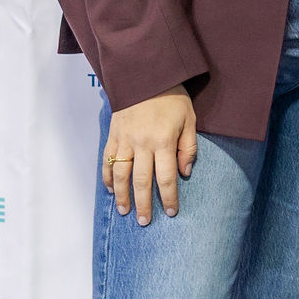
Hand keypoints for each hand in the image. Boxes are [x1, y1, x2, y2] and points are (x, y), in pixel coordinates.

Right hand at [103, 86, 198, 225]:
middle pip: (142, 181)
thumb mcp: (190, 120)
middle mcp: (142, 144)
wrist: (146, 76)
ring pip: (121, 175)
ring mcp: (124, 141)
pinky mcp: (113, 136)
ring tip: (125, 211)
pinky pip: (108, 161)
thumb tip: (185, 173)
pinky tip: (111, 190)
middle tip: (144, 222)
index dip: (169, 197)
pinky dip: (108, 177)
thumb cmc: (173, 98)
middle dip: (143, 204)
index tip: (171, 212)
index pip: (167, 177)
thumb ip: (189, 148)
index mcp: (164, 141)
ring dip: (122, 195)